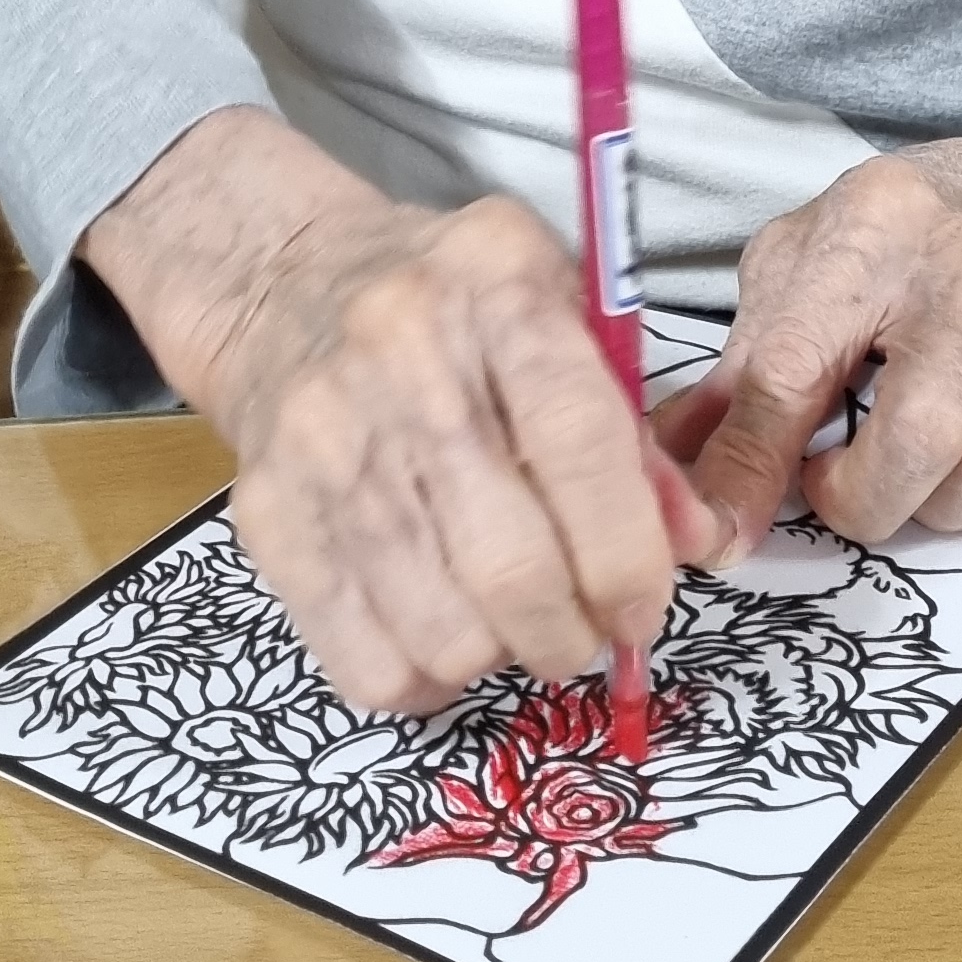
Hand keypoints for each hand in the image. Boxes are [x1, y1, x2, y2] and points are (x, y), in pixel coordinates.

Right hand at [81, 110, 723, 712]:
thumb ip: (631, 424)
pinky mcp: (269, 512)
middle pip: (511, 565)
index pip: (581, 446)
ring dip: (502, 657)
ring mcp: (324, 440)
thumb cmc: (452, 303)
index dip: (630, 553)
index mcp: (495, 289)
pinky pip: (367, 662)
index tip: (645, 605)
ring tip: (510, 621)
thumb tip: (692, 542)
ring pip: (445, 634)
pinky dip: (426, 680)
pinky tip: (443, 632)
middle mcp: (401, 358)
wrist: (285, 281)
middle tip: (585, 632)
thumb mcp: (559, 309)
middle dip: (572, 632)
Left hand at [650, 126, 961, 556]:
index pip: (795, 366)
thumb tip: (660, 471)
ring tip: (927, 473)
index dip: (749, 464)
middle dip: (868, 501)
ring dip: (952, 508)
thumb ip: (737, 369)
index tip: (719, 535)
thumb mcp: (807, 262)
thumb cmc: (911, 238)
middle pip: (923, 434)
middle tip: (845, 486)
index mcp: (874, 235)